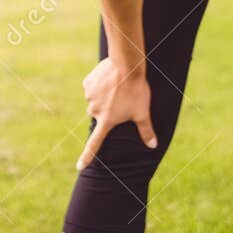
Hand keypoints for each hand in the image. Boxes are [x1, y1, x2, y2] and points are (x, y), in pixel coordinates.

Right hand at [76, 55, 156, 170]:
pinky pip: (92, 86)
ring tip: (116, 87)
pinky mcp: (87, 83)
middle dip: (106, 110)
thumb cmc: (136, 91)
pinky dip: (98, 85)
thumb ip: (146, 131)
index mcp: (107, 121)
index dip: (87, 157)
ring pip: (95, 100)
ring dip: (102, 97)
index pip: (95, 144)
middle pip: (98, 114)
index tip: (79, 167)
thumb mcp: (143, 112)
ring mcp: (89, 96)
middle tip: (119, 100)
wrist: (127, 66)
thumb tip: (153, 146)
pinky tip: (108, 79)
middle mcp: (94, 110)